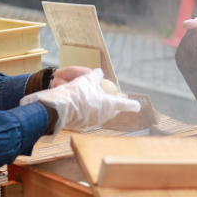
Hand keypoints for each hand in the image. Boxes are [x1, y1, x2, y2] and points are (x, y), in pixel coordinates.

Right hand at [20, 68, 140, 133]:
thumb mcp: (87, 79)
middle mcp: (103, 115)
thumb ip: (96, 76)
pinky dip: (91, 110)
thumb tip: (99, 73)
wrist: (58, 108)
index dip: (131, 104)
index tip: (138, 106)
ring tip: (101, 100)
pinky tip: (85, 104)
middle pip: (112, 110)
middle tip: (117, 98)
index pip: (124, 104)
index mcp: (109, 105)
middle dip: (116, 105)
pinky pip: (90, 116)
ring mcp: (93, 121)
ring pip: (101, 114)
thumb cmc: (77, 93)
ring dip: (102, 107)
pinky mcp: (82, 124)